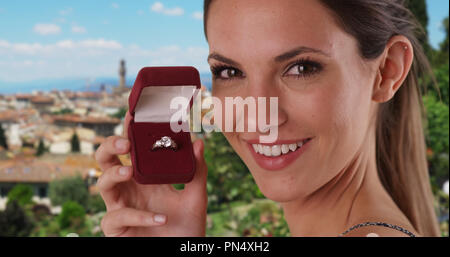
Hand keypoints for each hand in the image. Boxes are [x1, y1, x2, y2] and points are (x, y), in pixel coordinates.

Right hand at [95, 111, 207, 236]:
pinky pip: (118, 217)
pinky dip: (139, 215)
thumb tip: (199, 143)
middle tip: (126, 143)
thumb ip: (197, 172)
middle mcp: (130, 189)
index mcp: (146, 177)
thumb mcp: (197, 198)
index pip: (133, 149)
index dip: (129, 131)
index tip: (134, 112)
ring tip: (129, 172)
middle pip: (106, 160)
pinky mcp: (116, 228)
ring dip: (113, 175)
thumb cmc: (187, 228)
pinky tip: (160, 217)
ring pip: (101, 184)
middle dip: (109, 147)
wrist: (183, 253)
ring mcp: (121, 207)